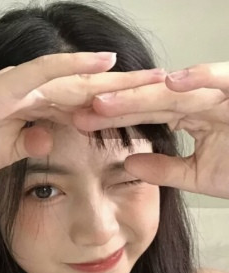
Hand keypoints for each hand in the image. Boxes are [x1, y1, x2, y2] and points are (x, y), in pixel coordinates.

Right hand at [0, 52, 165, 179]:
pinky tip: (104, 63)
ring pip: (72, 77)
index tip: (140, 113)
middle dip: (122, 89)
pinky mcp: (3, 88)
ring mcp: (16, 87)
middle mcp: (26, 93)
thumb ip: (29, 143)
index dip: (110, 107)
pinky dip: (74, 67)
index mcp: (27, 111)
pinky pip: (43, 72)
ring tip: (149, 74)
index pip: (77, 107)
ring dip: (111, 76)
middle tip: (160, 86)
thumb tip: (51, 137)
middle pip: (83, 88)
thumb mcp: (3, 154)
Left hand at [73, 61, 228, 198]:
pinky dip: (199, 79)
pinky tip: (169, 82)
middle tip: (76, 110)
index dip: (110, 118)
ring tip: (103, 101)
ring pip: (174, 90)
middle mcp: (200, 99)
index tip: (78, 123)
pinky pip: (222, 79)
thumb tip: (129, 163)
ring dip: (139, 95)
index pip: (140, 114)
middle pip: (148, 99)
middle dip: (112, 104)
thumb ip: (164, 169)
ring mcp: (221, 92)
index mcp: (187, 115)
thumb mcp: (199, 175)